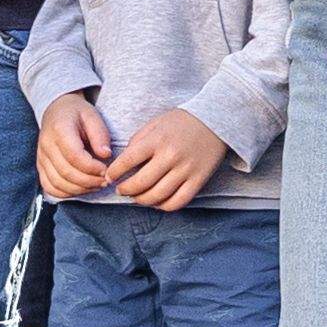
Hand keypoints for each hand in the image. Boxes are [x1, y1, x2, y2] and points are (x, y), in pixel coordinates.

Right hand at [37, 93, 118, 200]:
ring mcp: (41, 157)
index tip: (106, 170)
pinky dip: (65, 193)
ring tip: (96, 185)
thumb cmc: (77, 113)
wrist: (56, 110)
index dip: (92, 168)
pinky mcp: (40, 166)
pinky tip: (81, 189)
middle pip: (66, 173)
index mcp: (59, 130)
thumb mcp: (92, 116)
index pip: (74, 156)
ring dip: (79, 189)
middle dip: (89, 181)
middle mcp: (46, 145)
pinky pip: (49, 187)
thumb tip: (106, 155)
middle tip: (105, 181)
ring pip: (57, 183)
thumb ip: (100, 135)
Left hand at [106, 108, 232, 209]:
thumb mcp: (156, 123)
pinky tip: (156, 201)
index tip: (109, 177)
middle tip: (121, 190)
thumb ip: (138, 141)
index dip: (114, 172)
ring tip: (136, 197)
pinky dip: (163, 206)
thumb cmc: (182, 121)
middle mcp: (170, 156)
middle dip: (125, 190)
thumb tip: (123, 163)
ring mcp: (186, 170)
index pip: (127, 161)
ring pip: (157, 196)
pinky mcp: (198, 180)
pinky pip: (177, 202)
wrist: (216, 120)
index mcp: (157, 140)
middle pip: (140, 183)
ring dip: (141, 200)